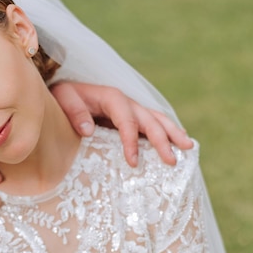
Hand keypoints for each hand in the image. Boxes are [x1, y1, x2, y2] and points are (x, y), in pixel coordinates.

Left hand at [50, 81, 193, 166]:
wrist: (64, 90)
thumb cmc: (63, 96)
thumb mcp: (63, 99)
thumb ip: (75, 112)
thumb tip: (88, 130)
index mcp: (110, 97)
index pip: (126, 120)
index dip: (131, 141)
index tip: (133, 161)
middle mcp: (125, 102)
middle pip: (148, 119)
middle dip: (161, 140)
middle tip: (172, 160)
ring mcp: (130, 108)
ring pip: (156, 119)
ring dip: (172, 133)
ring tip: (188, 147)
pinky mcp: (130, 116)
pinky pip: (151, 123)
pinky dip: (166, 131)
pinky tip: (178, 141)